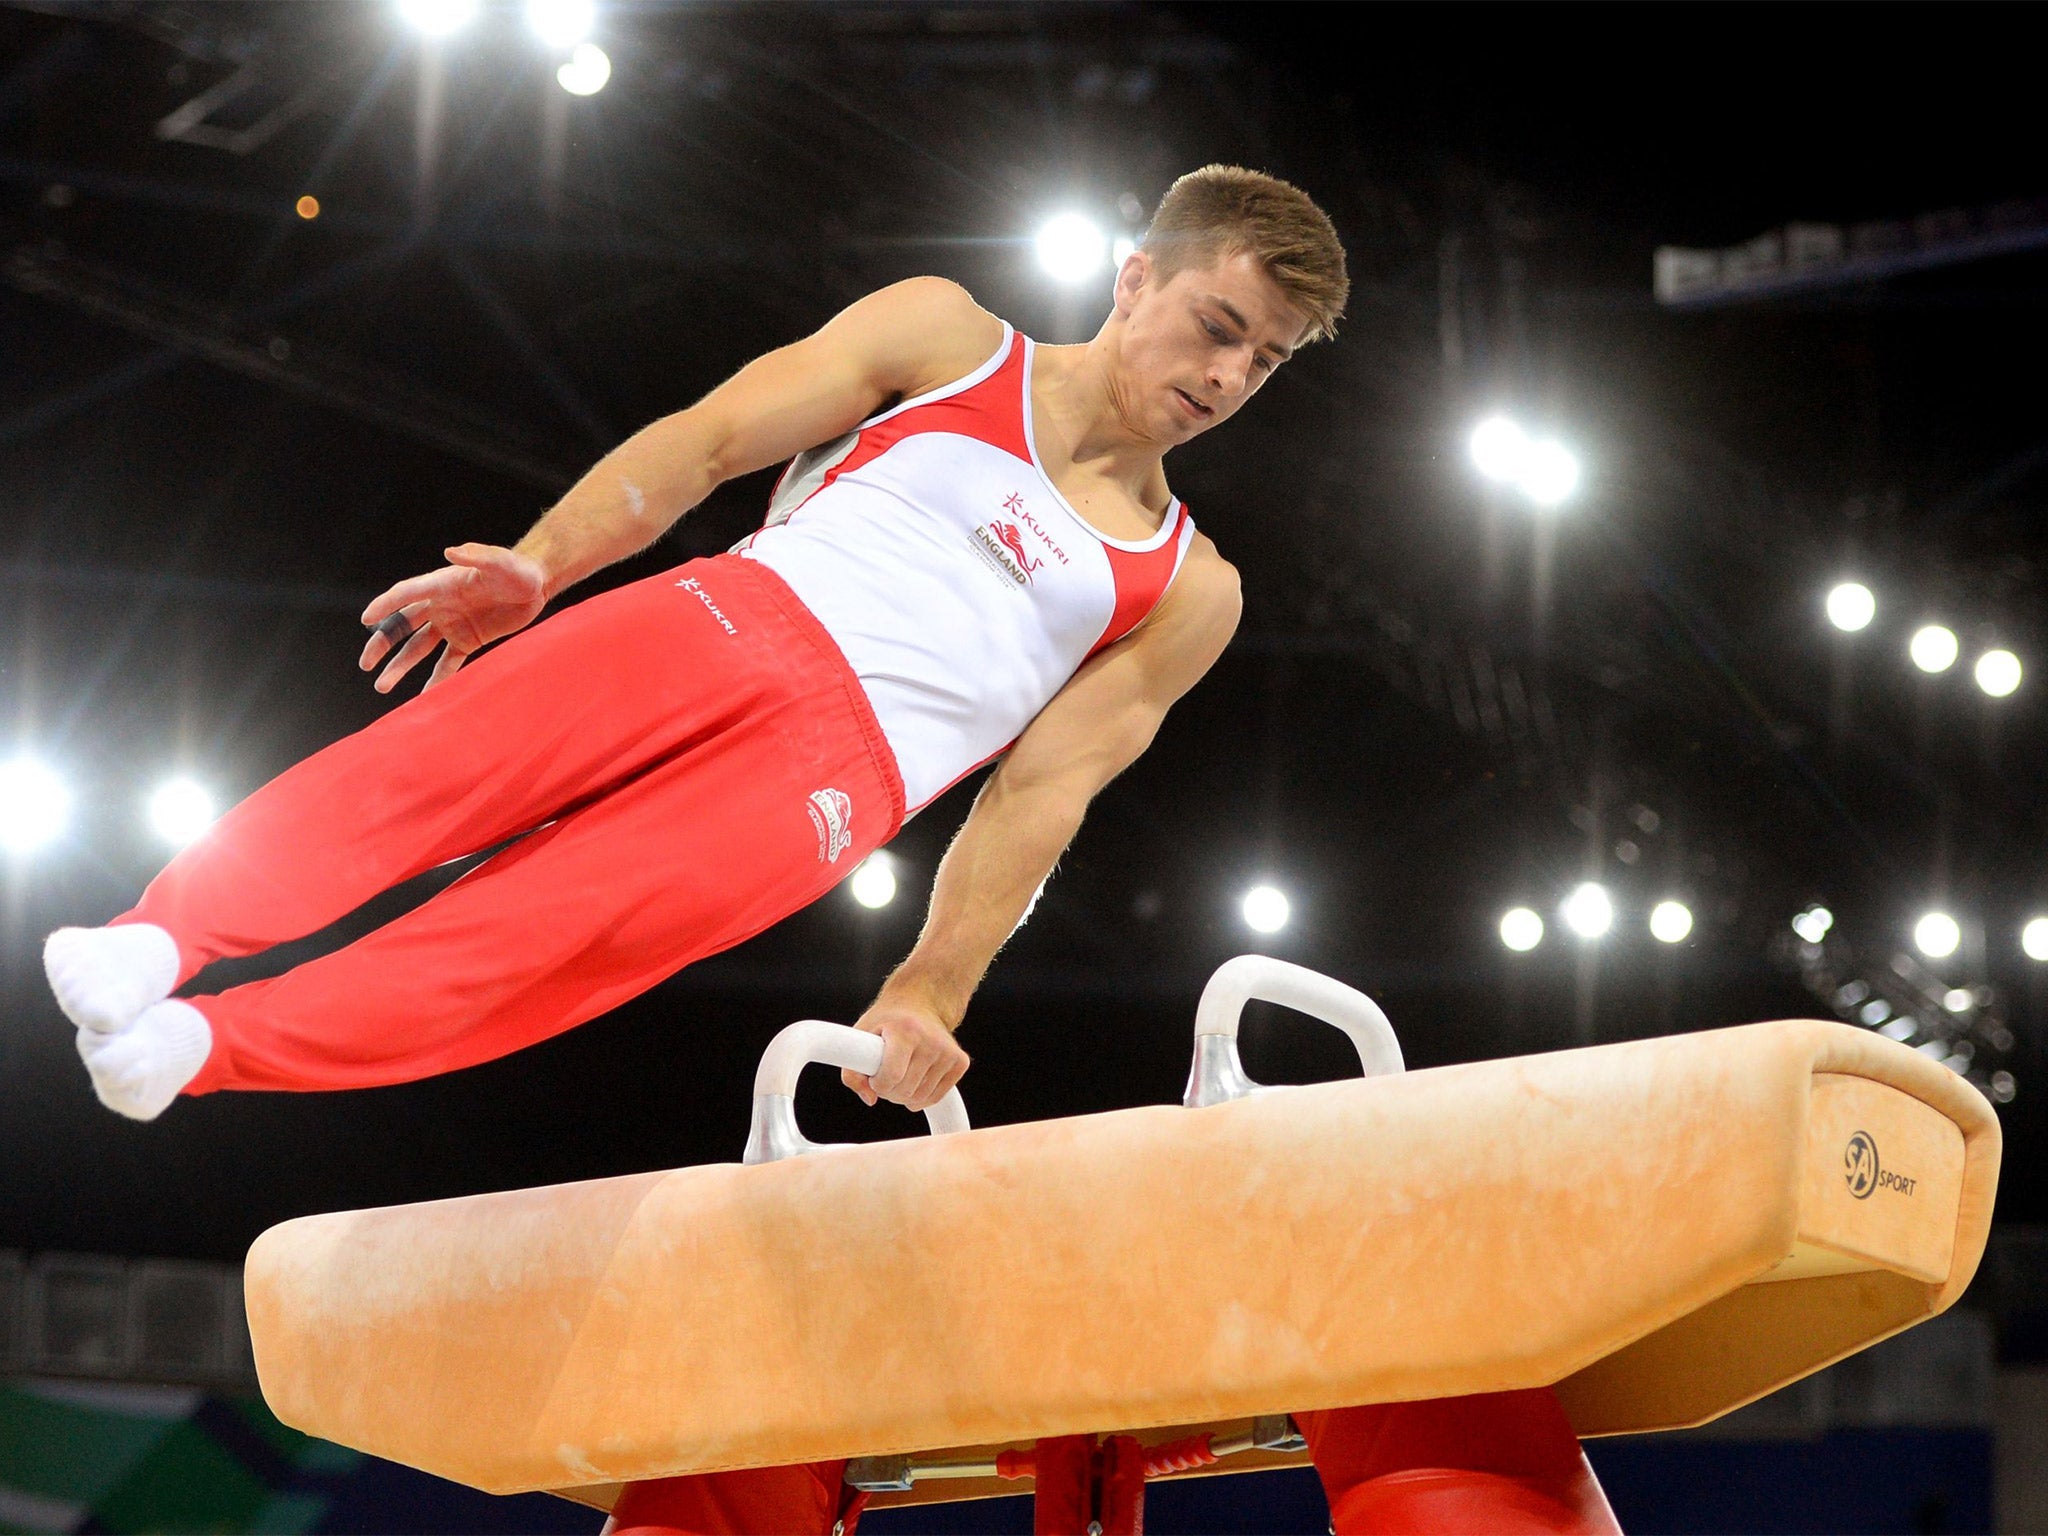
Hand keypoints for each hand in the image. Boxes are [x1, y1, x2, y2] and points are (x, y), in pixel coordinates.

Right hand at [359, 544, 548, 693]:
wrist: (536, 586)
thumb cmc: (518, 569)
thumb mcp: (500, 562)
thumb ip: (476, 556)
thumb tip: (450, 552)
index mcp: (442, 584)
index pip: (406, 594)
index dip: (386, 605)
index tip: (366, 619)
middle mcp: (440, 605)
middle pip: (403, 625)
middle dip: (382, 644)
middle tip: (365, 664)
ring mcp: (451, 625)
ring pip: (419, 648)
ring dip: (401, 666)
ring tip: (382, 686)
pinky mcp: (468, 641)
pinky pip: (448, 663)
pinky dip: (437, 679)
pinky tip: (423, 696)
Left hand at [841, 1000, 968, 1112]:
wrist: (920, 1002)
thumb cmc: (887, 1021)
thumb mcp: (861, 1035)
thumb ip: (852, 1071)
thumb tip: (870, 1099)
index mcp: (905, 1030)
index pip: (891, 1076)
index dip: (877, 1084)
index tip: (874, 1075)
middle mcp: (931, 1040)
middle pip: (905, 1090)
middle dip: (889, 1091)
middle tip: (886, 1074)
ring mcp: (948, 1051)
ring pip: (920, 1098)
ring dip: (905, 1096)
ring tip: (901, 1075)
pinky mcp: (960, 1061)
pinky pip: (937, 1097)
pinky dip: (922, 1098)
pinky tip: (916, 1080)